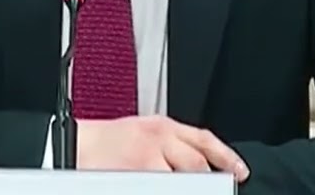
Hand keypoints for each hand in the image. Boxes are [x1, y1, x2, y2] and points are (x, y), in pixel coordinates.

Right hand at [76, 115, 249, 182]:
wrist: (75, 145)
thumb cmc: (107, 142)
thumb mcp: (144, 131)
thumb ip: (172, 143)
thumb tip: (200, 164)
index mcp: (163, 126)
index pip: (204, 140)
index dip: (226, 157)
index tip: (240, 172)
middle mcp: (159, 139)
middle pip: (197, 164)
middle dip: (208, 181)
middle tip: (215, 189)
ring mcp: (148, 159)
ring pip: (182, 181)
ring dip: (186, 187)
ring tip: (185, 187)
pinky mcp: (137, 175)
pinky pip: (160, 187)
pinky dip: (165, 188)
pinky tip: (160, 188)